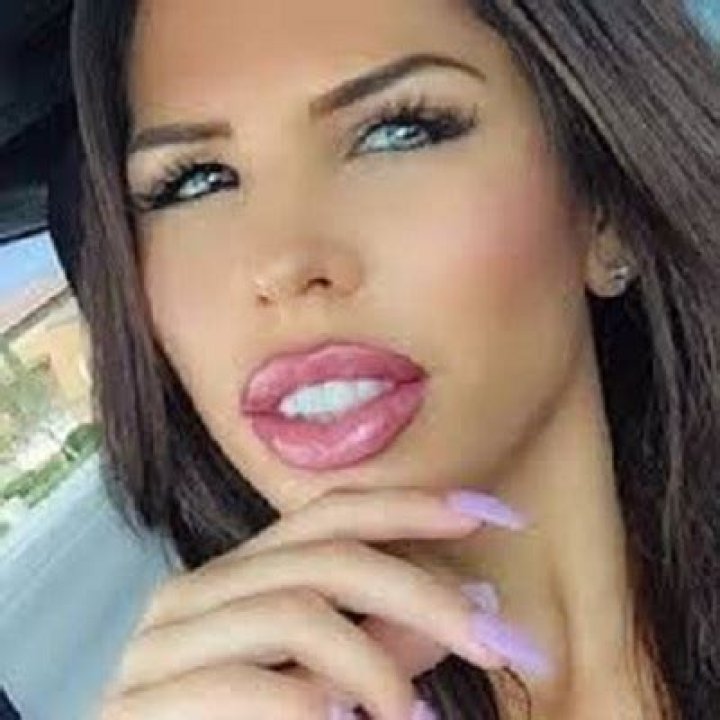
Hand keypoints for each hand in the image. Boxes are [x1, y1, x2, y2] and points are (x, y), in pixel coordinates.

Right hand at [97, 487, 530, 719]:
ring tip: (417, 714)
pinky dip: (305, 704)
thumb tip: (474, 600)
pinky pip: (237, 683)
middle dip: (421, 591)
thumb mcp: (334, 685)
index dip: (411, 506)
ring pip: (291, 611)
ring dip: (372, 664)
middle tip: (494, 636)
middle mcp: (194, 592)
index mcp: (236, 577)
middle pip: (324, 555)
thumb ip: (386, 644)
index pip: (330, 513)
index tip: (491, 514)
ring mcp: (158, 645)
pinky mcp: (136, 705)